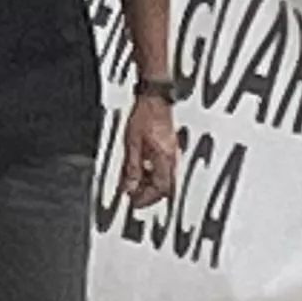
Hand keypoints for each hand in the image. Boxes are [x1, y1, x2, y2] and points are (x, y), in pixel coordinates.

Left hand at [119, 95, 181, 210]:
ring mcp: (172, 152)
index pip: (161, 189)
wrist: (155, 98)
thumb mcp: (132, 145)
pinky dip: (152, 173)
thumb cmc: (145, 116)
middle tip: (133, 196)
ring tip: (134, 183)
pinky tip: (141, 169)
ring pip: (164, 178)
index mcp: (164, 159)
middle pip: (165, 186)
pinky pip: (164, 167)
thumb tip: (129, 187)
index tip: (134, 202)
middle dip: (149, 194)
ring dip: (150, 184)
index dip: (147, 199)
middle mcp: (171, 158)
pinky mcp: (169, 147)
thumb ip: (132, 168)